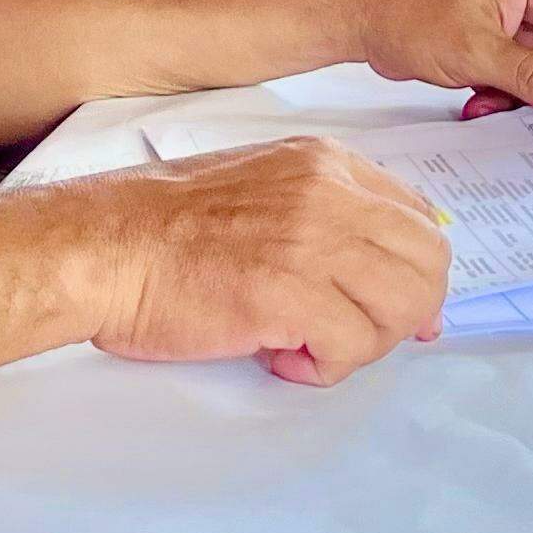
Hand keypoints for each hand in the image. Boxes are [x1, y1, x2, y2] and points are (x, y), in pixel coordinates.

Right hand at [53, 138, 449, 386]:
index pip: (420, 219)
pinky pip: (352, 346)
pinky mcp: (289, 292)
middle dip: (402, 316)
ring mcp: (314, 239)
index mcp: (327, 163)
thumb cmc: (165, 230)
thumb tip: (387, 281)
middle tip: (347, 339)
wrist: (103, 247)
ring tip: (305, 348)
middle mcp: (331, 191)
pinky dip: (324, 369)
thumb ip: (326, 219)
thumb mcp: (263, 190)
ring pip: (403, 308)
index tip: (398, 313)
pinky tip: (278, 358)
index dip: (418, 276)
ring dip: (362, 345)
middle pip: (430, 263)